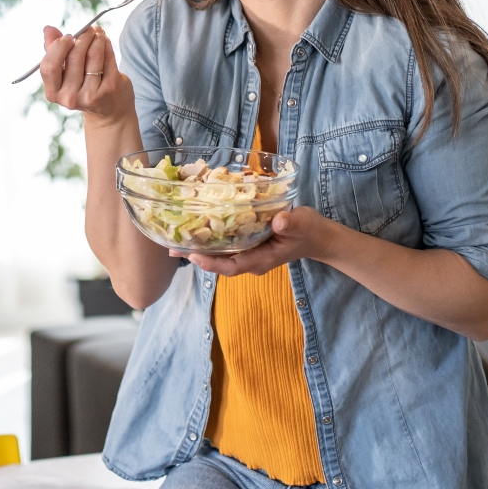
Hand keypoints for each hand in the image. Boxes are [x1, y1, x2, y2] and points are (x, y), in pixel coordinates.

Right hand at [39, 25, 134, 125]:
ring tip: (98, 33)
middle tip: (88, 30)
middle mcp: (70, 97)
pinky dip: (107, 45)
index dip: (58, 47)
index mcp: (53, 93)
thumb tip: (48, 29)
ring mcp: (91, 95)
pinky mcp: (109, 89)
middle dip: (82, 37)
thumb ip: (53, 50)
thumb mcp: (64, 72)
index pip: (49, 66)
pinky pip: (108, 58)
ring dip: (97, 38)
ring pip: (93, 55)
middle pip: (74, 56)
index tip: (68, 36)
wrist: (108, 111)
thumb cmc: (82, 86)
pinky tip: (105, 41)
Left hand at [176, 206, 338, 276]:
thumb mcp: (303, 224)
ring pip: (219, 253)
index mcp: (261, 260)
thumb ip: (291, 224)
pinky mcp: (246, 242)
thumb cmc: (309, 231)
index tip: (192, 256)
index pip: (231, 267)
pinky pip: (225, 243)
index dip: (211, 264)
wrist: (316, 235)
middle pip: (219, 262)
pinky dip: (210, 236)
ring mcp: (248, 252)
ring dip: (199, 246)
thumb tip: (278, 221)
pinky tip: (196, 226)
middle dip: (195, 255)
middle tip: (170, 246)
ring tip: (175, 237)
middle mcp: (250, 259)